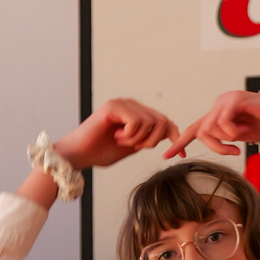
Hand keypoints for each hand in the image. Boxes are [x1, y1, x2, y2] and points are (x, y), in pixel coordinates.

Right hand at [59, 97, 178, 169]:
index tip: (180, 155)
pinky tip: (117, 137)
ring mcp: (123, 103)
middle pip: (161, 121)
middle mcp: (131, 105)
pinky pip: (136, 121)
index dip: (174, 136)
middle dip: (152, 141)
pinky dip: (130, 135)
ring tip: (121, 142)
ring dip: (137, 139)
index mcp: (136, 114)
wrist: (78, 155)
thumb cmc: (99, 153)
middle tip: (135, 148)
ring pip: (150, 121)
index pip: (164, 121)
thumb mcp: (130, 148)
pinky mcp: (114, 106)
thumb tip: (167, 134)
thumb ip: (146, 140)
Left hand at [164, 90, 259, 159]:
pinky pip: (221, 122)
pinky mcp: (236, 99)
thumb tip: (209, 143)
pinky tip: (242, 134)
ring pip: (209, 128)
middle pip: (200, 131)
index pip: (194, 128)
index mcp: (218, 112)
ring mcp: (227, 99)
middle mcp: (220, 103)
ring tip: (240, 143)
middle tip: (232, 153)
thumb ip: (222, 138)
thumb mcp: (238, 137)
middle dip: (214, 147)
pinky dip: (230, 133)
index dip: (180, 142)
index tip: (166, 156)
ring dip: (223, 142)